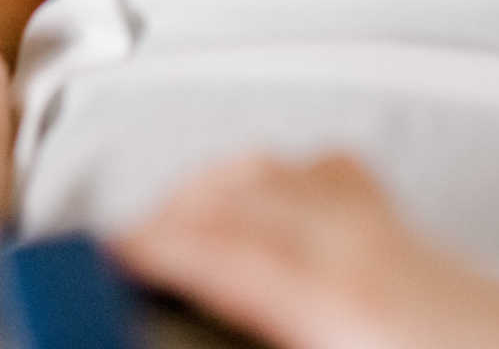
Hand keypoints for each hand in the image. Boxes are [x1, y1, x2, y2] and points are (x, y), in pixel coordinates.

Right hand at [114, 154, 498, 348]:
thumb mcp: (337, 339)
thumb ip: (266, 322)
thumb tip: (218, 317)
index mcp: (337, 293)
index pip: (220, 250)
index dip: (155, 247)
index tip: (106, 254)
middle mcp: (348, 238)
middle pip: (228, 197)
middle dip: (163, 217)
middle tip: (120, 253)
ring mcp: (372, 215)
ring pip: (262, 166)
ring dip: (204, 189)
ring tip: (168, 225)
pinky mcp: (391, 213)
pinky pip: (310, 167)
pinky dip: (264, 176)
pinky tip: (254, 201)